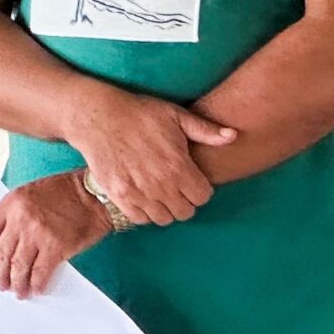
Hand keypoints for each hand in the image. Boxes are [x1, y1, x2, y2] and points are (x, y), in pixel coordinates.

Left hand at [0, 174, 111, 299]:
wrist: (96, 194)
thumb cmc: (68, 191)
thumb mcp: (34, 191)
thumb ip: (18, 212)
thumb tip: (9, 242)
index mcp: (13, 202)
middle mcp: (21, 218)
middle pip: (2, 253)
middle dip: (0, 273)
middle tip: (2, 284)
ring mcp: (37, 234)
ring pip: (18, 266)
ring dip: (17, 283)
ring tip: (19, 291)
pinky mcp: (55, 248)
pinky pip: (40, 272)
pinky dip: (36, 283)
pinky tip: (37, 288)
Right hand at [69, 89, 236, 226]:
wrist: (99, 117)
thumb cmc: (140, 113)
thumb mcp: (176, 115)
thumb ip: (206, 130)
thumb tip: (233, 135)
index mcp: (178, 166)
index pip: (203, 197)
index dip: (201, 189)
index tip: (193, 180)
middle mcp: (161, 184)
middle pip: (185, 212)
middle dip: (185, 201)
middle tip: (178, 187)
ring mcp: (139, 193)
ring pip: (164, 219)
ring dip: (166, 208)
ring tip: (161, 192)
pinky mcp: (120, 197)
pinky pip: (140, 219)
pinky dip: (145, 212)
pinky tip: (144, 196)